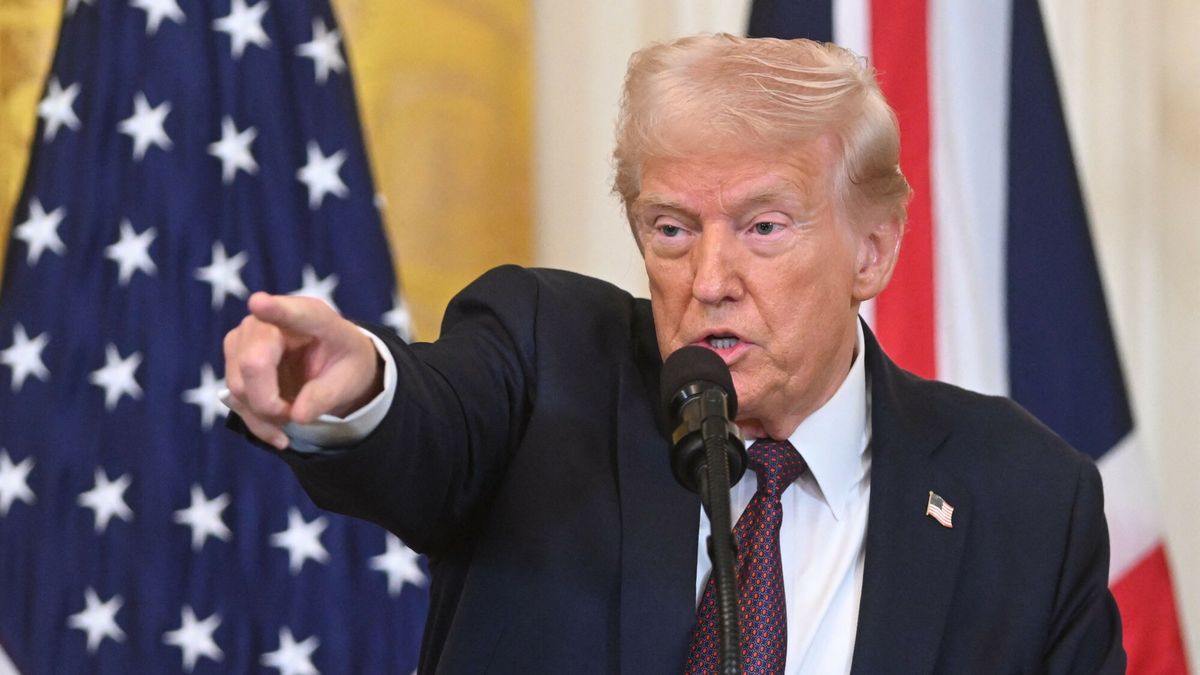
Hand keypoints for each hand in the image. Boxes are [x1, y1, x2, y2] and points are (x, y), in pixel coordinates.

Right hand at [224, 292, 381, 448]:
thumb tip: (297, 416)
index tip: (259, 303)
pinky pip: (235, 398)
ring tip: (293, 419)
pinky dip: (256, 422)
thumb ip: (326, 395)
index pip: (295, 313)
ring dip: (264, 416)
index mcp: (314, 316)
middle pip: (253, 363)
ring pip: (238, 386)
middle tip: (297, 416)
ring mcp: (245, 337)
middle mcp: (270, 320)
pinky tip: (278, 434)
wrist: (333, 362)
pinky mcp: (234, 359)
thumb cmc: (345, 362)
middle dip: (270, 404)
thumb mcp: (350, 380)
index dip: (275, 309)